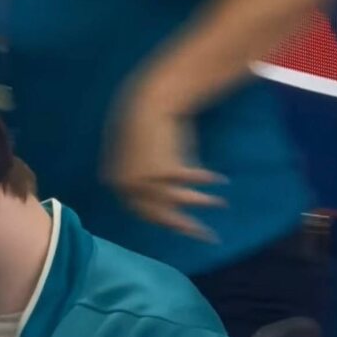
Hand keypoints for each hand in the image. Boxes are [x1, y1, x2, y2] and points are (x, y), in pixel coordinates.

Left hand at [105, 98, 226, 242]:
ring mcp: (145, 181)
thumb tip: (152, 190)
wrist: (147, 101)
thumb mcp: (130, 151)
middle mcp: (128, 187)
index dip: (163, 218)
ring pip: (177, 201)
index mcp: (116, 182)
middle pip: (158, 215)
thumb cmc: (139, 120)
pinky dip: (204, 179)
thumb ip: (137, 174)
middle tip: (203, 235)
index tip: (179, 224)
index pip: (141, 210)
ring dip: (201, 203)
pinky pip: (189, 180)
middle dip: (183, 226)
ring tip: (220, 204)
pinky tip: (219, 179)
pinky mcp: (164, 171)